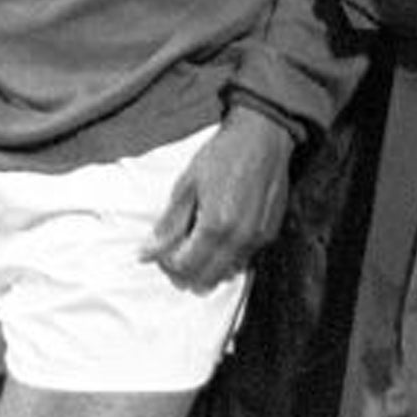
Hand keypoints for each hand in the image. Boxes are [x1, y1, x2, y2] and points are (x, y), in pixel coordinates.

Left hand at [141, 104, 291, 291]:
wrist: (261, 137)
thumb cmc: (222, 156)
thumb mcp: (187, 186)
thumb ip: (169, 225)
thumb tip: (147, 252)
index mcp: (215, 226)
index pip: (185, 266)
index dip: (167, 263)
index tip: (160, 251)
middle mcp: (239, 239)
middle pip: (207, 279)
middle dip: (186, 273)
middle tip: (174, 254)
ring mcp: (257, 239)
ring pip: (227, 274)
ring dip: (207, 269)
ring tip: (194, 246)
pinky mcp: (269, 234)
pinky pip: (243, 260)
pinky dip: (227, 258)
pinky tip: (217, 238)